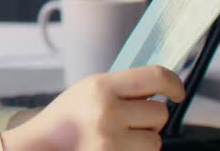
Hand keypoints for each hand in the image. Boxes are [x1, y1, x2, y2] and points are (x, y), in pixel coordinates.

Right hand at [0, 65, 183, 150]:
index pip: (155, 76)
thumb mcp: (89, 90)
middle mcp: (107, 111)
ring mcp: (110, 140)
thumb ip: (122, 87)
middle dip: (150, 118)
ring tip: (119, 137)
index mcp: (101, 86)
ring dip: (144, 139)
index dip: (173, 83)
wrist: (43, 145)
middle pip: (160, 113)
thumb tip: (161, 85)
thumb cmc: (68, 117)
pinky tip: (115, 148)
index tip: (176, 92)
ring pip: (155, 140)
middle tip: (130, 120)